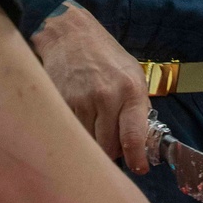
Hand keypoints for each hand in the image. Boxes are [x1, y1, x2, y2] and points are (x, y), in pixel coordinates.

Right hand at [32, 2, 150, 173]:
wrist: (71, 35)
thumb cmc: (105, 55)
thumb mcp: (132, 73)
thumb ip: (138, 107)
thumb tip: (140, 141)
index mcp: (130, 90)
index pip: (134, 136)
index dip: (136, 159)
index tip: (138, 168)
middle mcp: (106, 97)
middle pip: (109, 148)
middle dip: (113, 152)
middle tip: (114, 144)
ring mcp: (81, 101)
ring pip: (89, 143)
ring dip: (94, 143)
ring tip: (96, 127)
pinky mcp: (62, 102)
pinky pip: (72, 131)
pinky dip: (77, 132)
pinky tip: (80, 118)